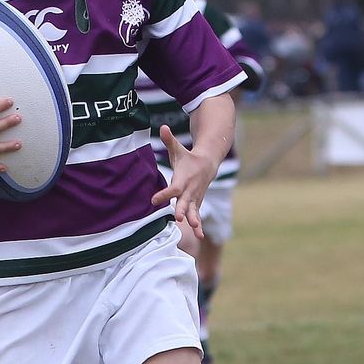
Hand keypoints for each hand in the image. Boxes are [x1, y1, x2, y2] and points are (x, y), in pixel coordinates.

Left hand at [151, 124, 215, 238]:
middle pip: (186, 202)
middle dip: (183, 210)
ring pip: (195, 211)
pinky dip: (198, 225)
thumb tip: (162, 127)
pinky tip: (199, 237)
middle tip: (180, 219)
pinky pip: (198, 215)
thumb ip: (169, 141)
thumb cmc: (188, 157)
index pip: (172, 188)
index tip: (154, 200)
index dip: (164, 194)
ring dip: (195, 222)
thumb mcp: (178, 149)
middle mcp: (190, 190)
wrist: (209, 162)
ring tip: (197, 233)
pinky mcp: (197, 202)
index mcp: (183, 179)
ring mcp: (195, 197)